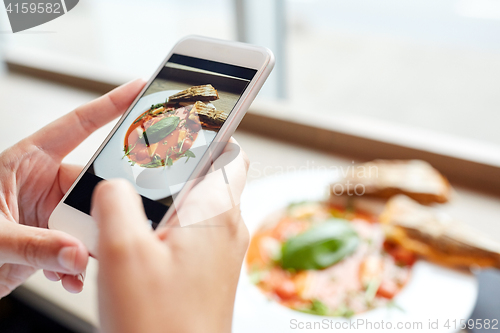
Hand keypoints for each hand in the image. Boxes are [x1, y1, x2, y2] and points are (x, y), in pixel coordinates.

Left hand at [0, 79, 145, 296]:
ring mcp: (49, 211)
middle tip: (111, 224)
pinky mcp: (52, 238)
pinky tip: (69, 276)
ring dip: (90, 243)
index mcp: (27, 162)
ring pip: (90, 219)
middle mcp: (43, 183)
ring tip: (79, 262)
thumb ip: (35, 245)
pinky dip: (78, 265)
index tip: (137, 89)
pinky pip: (80, 246)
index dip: (109, 105)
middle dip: (103, 207)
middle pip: (92, 183)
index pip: (76, 126)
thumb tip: (77, 253)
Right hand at [92, 139, 249, 332]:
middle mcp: (229, 228)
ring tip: (137, 209)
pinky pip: (196, 230)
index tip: (184, 121)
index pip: (228, 152)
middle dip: (179, 167)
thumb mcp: (122, 252)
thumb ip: (117, 201)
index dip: (207, 133)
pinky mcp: (212, 268)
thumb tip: (116, 182)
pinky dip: (173, 224)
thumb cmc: (158, 324)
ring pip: (201, 203)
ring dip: (171, 199)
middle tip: (143, 170)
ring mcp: (224, 250)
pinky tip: (145, 241)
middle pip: (212, 175)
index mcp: (216, 213)